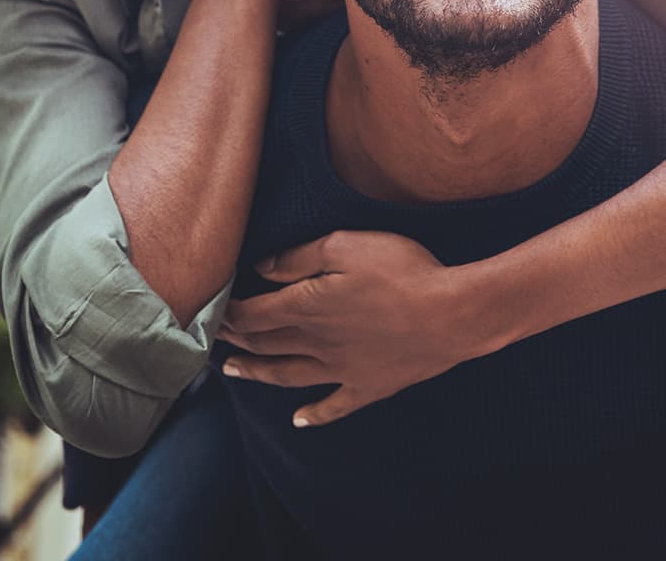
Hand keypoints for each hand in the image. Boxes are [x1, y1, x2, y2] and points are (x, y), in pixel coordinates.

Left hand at [217, 231, 464, 427]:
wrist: (451, 315)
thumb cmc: (401, 270)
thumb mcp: (346, 245)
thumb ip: (300, 258)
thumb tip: (263, 269)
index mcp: (307, 307)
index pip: (254, 314)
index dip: (230, 312)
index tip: (214, 307)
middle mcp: (316, 344)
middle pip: (264, 345)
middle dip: (235, 339)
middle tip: (214, 337)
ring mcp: (341, 370)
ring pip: (286, 375)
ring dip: (256, 372)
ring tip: (232, 371)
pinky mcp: (369, 386)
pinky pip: (333, 406)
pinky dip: (313, 415)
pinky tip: (299, 420)